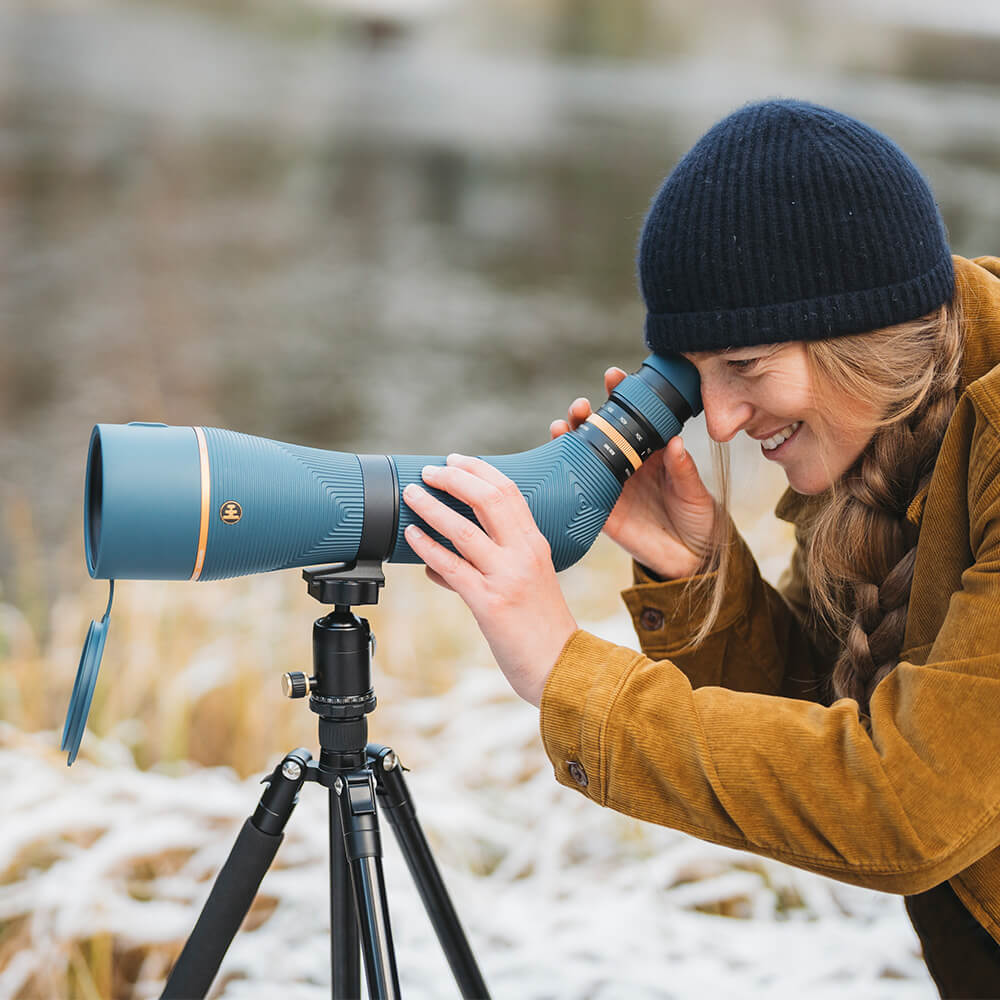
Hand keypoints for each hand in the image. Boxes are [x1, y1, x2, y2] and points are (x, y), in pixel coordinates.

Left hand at [401, 454, 577, 706]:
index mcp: (536, 544)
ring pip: (464, 530)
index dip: (479, 470)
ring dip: (432, 508)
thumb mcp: (524, 584)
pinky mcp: (490, 603)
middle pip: (489, 499)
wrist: (562, 668)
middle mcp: (525, 554)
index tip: (454, 460)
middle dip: (455, 478)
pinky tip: (411, 537)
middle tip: (429, 471)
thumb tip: (439, 566)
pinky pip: (453, 568)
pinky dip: (428, 549)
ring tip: (411, 495)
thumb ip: (488, 567)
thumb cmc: (540, 628)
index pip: (510, 491)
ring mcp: (508, 577)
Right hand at [550, 367, 716, 578]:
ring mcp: (610, 485)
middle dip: (585, 413)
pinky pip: (577, 489)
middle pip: (598, 431)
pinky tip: (555, 457)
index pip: (632, 416)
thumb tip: (673, 442)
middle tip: (582, 405)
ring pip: (581, 455)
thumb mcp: (695, 491)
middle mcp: (626, 463)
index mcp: (650, 450)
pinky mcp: (600, 510)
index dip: (620, 394)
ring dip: (568, 437)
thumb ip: (683, 469)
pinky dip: (563, 473)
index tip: (613, 376)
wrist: (691, 560)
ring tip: (563, 426)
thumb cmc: (698, 518)